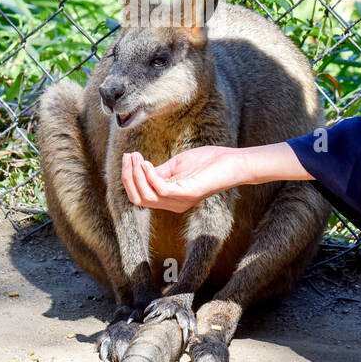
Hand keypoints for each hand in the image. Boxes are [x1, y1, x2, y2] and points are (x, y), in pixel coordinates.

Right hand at [121, 145, 245, 213]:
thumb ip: (158, 172)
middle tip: (128, 157)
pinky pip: (161, 190)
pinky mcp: (187, 194)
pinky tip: (147, 164)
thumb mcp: (176, 166)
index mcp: (170, 199)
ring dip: (136, 175)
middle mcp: (173, 204)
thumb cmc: (207, 162)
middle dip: (128, 177)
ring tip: (137, 157)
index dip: (129, 178)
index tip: (128, 157)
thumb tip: (139, 170)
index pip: (140, 196)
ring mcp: (180, 201)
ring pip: (146, 197)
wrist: (232, 162)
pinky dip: (150, 176)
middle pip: (139, 199)